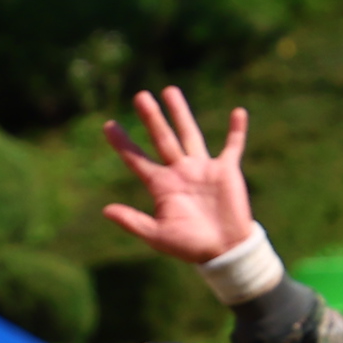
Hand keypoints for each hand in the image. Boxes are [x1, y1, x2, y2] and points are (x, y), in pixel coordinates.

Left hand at [97, 88, 255, 265]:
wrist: (224, 251)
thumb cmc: (190, 246)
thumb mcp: (158, 235)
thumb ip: (133, 222)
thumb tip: (105, 210)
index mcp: (162, 186)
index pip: (137, 160)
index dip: (123, 143)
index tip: (108, 125)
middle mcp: (180, 172)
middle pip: (162, 139)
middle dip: (151, 118)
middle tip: (140, 96)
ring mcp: (203, 169)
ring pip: (189, 134)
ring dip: (180, 113)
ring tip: (169, 90)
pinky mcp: (226, 171)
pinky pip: (233, 146)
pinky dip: (237, 130)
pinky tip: (237, 112)